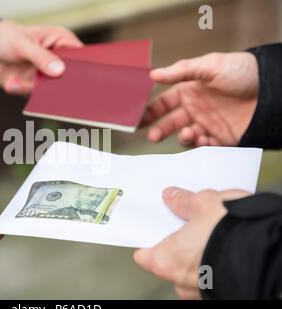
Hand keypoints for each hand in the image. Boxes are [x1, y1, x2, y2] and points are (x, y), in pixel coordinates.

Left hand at [0, 20, 82, 94]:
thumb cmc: (4, 37)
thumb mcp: (22, 43)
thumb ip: (40, 57)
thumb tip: (59, 71)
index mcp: (61, 42)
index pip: (79, 58)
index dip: (81, 70)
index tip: (75, 80)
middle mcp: (57, 60)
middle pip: (69, 78)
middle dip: (59, 86)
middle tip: (49, 90)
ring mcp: (45, 75)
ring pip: (52, 91)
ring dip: (34, 90)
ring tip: (14, 82)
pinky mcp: (33, 87)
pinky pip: (34, 96)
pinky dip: (21, 91)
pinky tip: (10, 83)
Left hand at [134, 187, 249, 298]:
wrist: (273, 253)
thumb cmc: (234, 232)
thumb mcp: (205, 203)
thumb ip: (183, 201)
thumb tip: (171, 197)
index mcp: (167, 261)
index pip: (144, 254)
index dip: (149, 238)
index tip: (154, 226)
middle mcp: (181, 281)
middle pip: (169, 259)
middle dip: (177, 241)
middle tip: (186, 222)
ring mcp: (202, 290)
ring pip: (191, 267)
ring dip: (197, 251)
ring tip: (210, 231)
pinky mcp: (222, 291)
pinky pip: (209, 273)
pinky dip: (213, 261)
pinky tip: (224, 243)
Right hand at [141, 52, 258, 145]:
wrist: (272, 89)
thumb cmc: (242, 71)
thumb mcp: (210, 66)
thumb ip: (181, 71)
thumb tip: (153, 74)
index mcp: (189, 91)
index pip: (163, 103)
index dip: (149, 111)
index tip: (137, 119)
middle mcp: (196, 108)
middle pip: (170, 122)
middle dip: (159, 130)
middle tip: (152, 136)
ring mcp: (208, 123)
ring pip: (186, 136)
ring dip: (183, 137)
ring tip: (188, 133)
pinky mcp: (221, 136)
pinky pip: (205, 145)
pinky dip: (201, 144)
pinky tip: (204, 138)